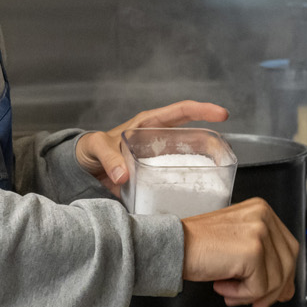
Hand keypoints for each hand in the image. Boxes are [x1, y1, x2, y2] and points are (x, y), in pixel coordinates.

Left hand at [75, 100, 229, 191]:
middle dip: (211, 143)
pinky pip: (174, 180)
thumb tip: (123, 175)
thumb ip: (108, 157)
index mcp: (149, 124)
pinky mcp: (154, 178)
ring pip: (187, 160)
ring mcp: (158, 160)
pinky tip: (193, 196)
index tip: (222, 114)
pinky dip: (185, 186)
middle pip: (192, 137)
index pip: (182, 112)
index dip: (203, 110)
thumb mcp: (96, 147)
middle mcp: (158, 140)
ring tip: (216, 178)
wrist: (81, 171)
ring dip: (202, 167)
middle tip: (224, 155)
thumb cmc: (89, 149)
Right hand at [180, 199, 300, 306]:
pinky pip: (259, 287)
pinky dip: (241, 294)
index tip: (276, 292)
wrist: (173, 246)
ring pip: (275, 279)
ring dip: (252, 294)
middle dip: (273, 290)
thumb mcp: (237, 246)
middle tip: (257, 304)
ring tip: (229, 291)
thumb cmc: (197, 246)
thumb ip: (263, 262)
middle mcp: (264, 217)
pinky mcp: (253, 251)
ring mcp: (260, 232)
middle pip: (288, 263)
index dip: (285, 275)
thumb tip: (283, 290)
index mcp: (262, 211)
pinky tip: (222, 286)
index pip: (288, 248)